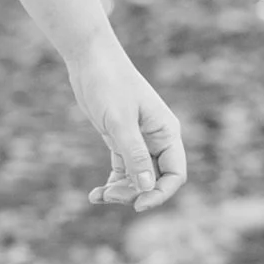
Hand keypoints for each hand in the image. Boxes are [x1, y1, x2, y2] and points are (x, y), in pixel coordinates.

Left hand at [65, 29, 186, 213]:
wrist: (89, 58)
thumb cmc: (108, 83)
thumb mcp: (120, 122)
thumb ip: (135, 155)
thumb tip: (147, 188)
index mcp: (166, 133)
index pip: (175, 174)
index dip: (160, 193)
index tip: (138, 205)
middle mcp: (157, 139)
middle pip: (155, 179)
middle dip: (135, 193)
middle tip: (109, 196)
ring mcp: (139, 140)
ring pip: (137, 178)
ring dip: (121, 191)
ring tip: (99, 195)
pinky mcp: (120, 139)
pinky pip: (122, 169)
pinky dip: (112, 183)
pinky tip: (95, 194)